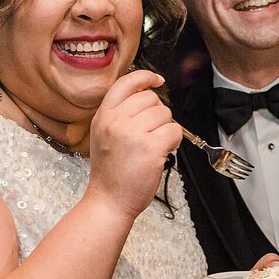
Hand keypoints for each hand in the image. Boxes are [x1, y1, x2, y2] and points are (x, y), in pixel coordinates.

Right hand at [85, 70, 180, 218]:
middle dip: (158, 114)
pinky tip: (163, 152)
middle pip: (151, 99)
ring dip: (166, 129)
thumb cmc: (110, 172)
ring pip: (165, 114)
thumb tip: (147, 93)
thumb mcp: (103, 134)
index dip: (145, 77)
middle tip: (151, 134)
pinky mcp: (151, 147)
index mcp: (103, 116)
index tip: (156, 80)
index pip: (126, 83)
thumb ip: (120, 113)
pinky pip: (174, 131)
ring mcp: (133, 133)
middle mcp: (116, 121)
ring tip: (154, 146)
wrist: (109, 200)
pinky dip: (174, 142)